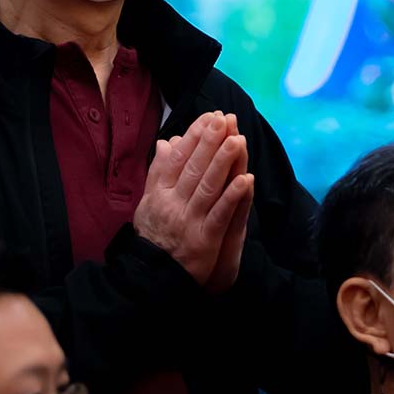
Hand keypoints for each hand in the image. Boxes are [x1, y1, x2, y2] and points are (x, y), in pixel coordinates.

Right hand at [134, 112, 249, 285]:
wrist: (151, 275)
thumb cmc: (152, 236)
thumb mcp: (147, 202)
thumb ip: (158, 172)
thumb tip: (166, 142)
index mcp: (159, 192)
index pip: (177, 158)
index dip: (194, 136)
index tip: (209, 118)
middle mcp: (172, 203)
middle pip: (193, 167)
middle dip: (209, 141)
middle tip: (224, 119)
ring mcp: (188, 221)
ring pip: (207, 186)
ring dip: (223, 162)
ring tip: (237, 140)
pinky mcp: (204, 239)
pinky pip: (220, 214)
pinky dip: (233, 196)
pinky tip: (246, 180)